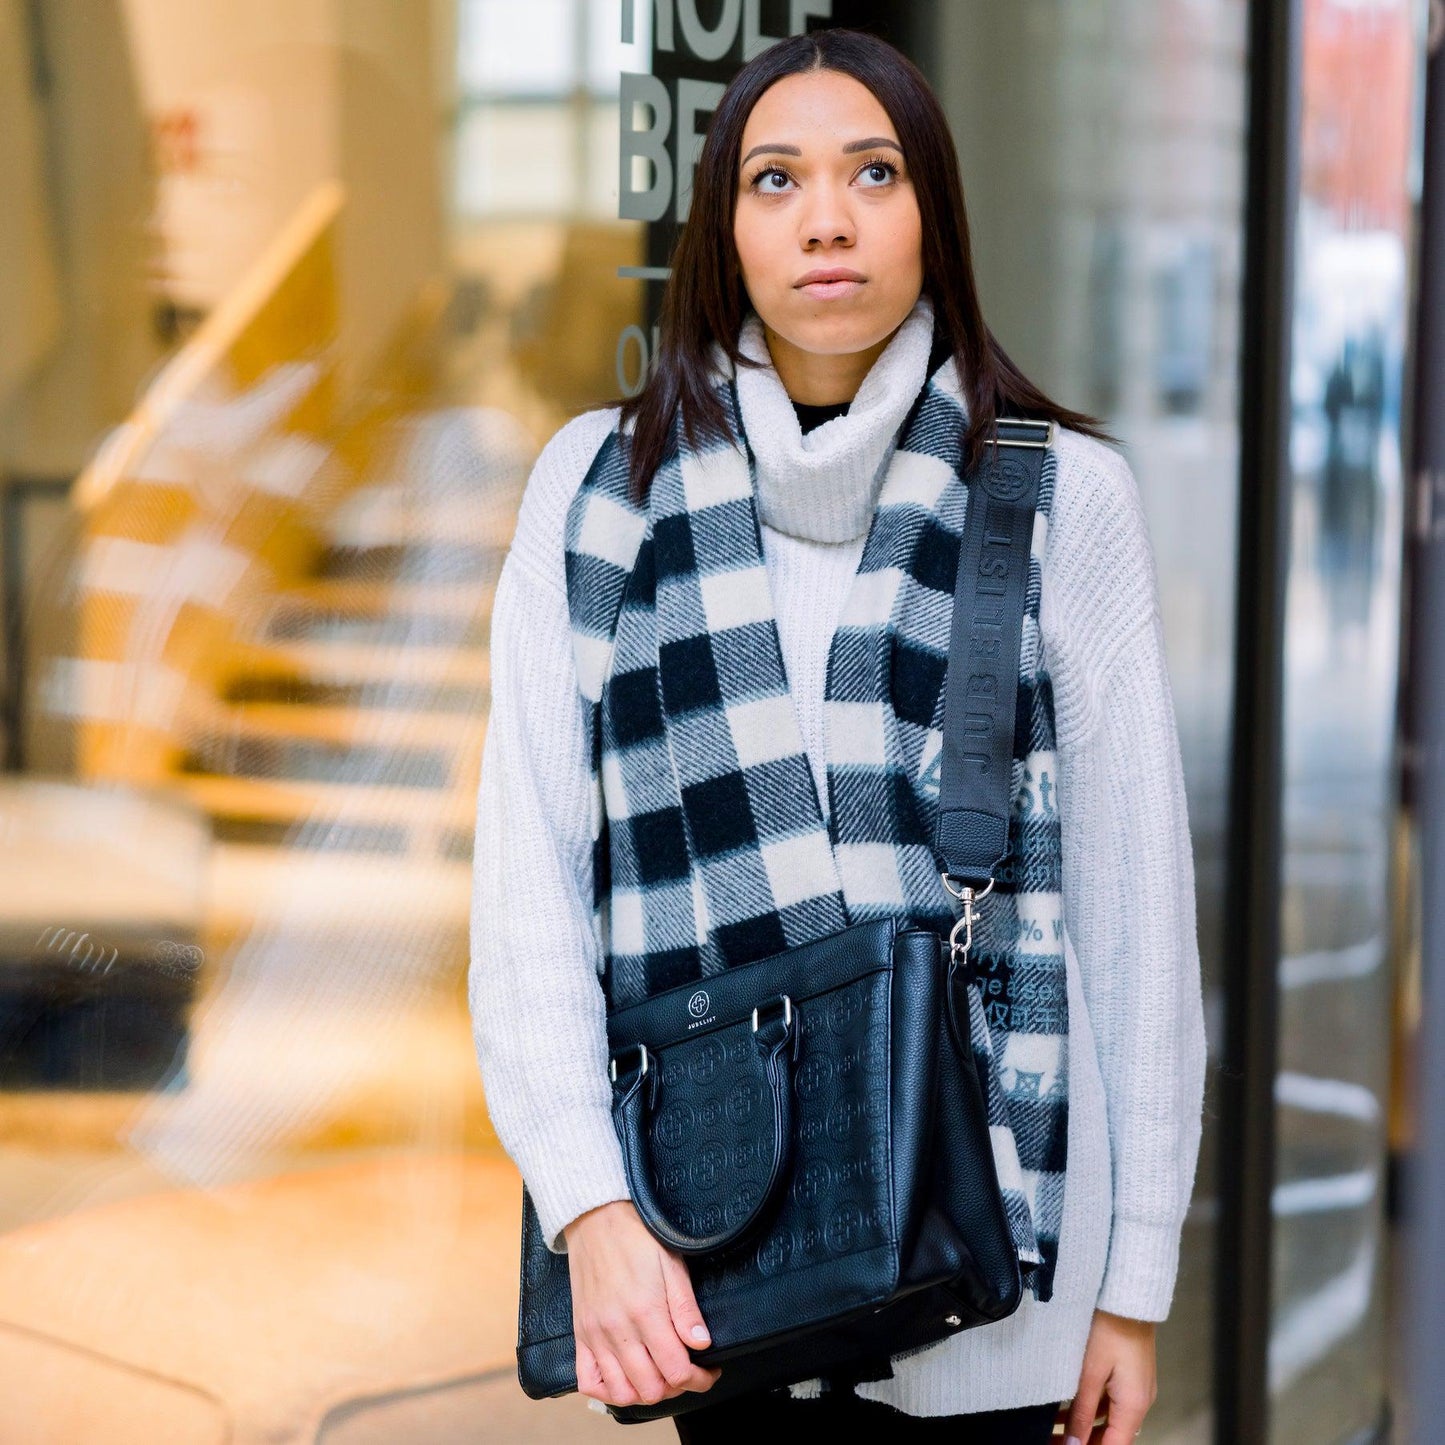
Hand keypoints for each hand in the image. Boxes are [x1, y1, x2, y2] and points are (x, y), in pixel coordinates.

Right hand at [563, 1200, 721, 1408]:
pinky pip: (589, 1382)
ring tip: (659, 1373)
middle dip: (676, 1386)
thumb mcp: (672, 1264)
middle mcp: (618, 1330)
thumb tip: (702, 1344)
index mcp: (645, 1312)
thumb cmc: (637, 1236)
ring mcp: (595, 1335)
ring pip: (622, 1393)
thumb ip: (686, 1309)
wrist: (595, 1218)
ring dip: (645, 1392)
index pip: (677, 1370)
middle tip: (687, 1369)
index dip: (700, 1379)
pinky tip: (626, 1377)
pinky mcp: (580, 1335)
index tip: (709, 1371)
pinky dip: (608, 1390)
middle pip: (651, 1389)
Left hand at [1061, 1308, 1156, 1443]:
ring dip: (1083, 1426)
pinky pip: (1110, 1402)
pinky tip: (1066, 1408)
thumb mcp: (1090, 1371)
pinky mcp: (1128, 1374)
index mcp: (1134, 1405)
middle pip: (1112, 1436)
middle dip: (1083, 1441)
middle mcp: (1140, 1401)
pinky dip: (1090, 1409)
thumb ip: (1082, 1411)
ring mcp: (1135, 1387)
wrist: (1128, 1293)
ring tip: (1054, 1428)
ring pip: (1109, 1419)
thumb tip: (1075, 1443)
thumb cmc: (1111, 1326)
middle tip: (1053, 1440)